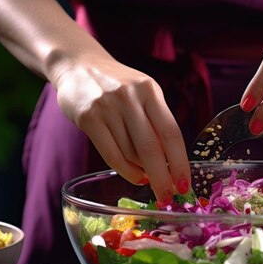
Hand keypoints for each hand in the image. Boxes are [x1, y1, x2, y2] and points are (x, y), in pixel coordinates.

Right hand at [54, 56, 189, 201]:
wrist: (78, 65)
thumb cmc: (118, 86)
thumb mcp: (143, 94)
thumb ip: (156, 122)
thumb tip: (170, 164)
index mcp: (150, 91)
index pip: (171, 132)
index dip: (179, 162)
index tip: (184, 185)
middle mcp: (130, 97)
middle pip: (151, 147)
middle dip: (162, 178)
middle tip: (168, 198)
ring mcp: (108, 106)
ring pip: (131, 153)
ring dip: (142, 171)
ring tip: (147, 177)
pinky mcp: (88, 118)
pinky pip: (111, 154)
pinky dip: (125, 170)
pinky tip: (135, 176)